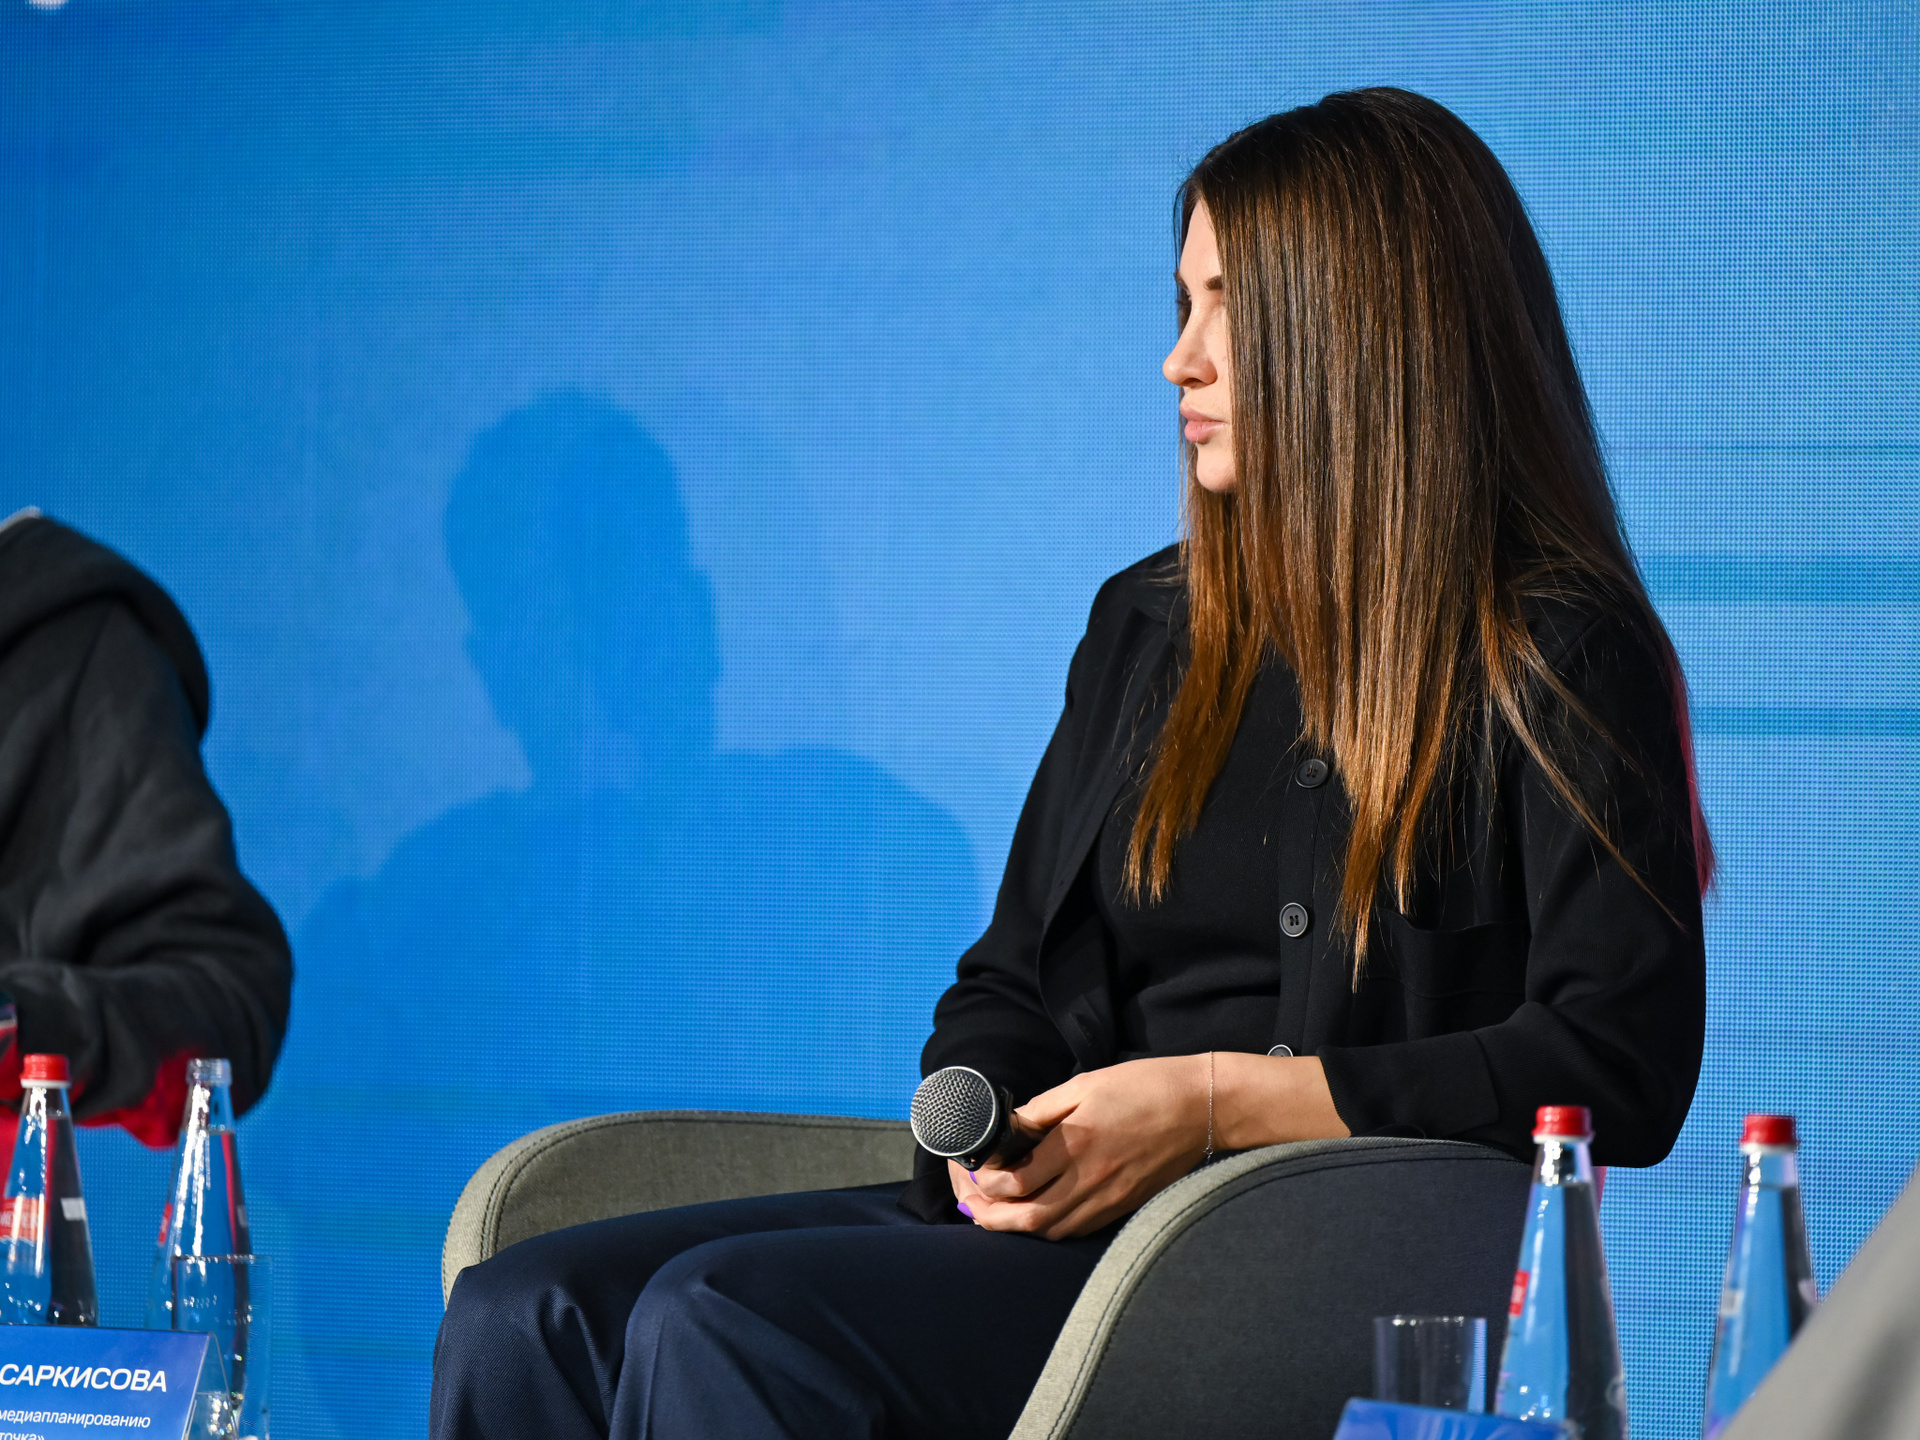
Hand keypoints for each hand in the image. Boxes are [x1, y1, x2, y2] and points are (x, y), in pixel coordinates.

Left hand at [951, 1055, 1208, 1239]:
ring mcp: (1108, 1198)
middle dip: (990, 1216)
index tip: (973, 1170)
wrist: (1201, 1107)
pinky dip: (1049, 1227)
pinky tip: (1037, 1213)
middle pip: (1027, 1217)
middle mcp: (1089, 1179)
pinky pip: (1076, 1228)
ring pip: (1050, 1230)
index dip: (985, 1182)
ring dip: (1017, 1226)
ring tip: (996, 1212)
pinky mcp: (1122, 1207)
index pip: (1015, 1181)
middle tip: (971, 1204)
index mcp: (1075, 1143)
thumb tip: (1010, 1129)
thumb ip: (1042, 1111)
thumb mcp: (1085, 1085)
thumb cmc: (1143, 1087)